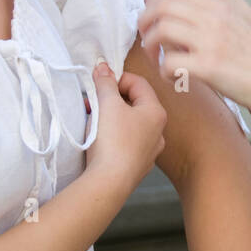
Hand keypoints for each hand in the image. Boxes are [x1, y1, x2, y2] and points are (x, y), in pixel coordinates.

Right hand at [83, 62, 165, 188]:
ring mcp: (150, 150)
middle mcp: (158, 131)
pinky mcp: (138, 165)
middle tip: (92, 102)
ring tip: (93, 120)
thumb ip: (105, 83)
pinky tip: (100, 141)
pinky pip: (127, 143)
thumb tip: (103, 68)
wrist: (110, 183)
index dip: (117, 78)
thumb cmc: (113, 141)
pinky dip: (114, 136)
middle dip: (111, 99)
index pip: (138, 83)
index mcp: (156, 112)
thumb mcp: (107, 105)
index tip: (99, 83)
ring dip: (111, 117)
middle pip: (134, 103)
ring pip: (130, 124)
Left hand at [137, 0, 250, 111]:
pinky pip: (169, 62)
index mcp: (218, 8)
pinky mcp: (208, 67)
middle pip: (162, 5)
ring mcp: (210, 42)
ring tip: (156, 58)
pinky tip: (172, 77)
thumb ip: (208, 16)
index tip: (153, 18)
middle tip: (147, 37)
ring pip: (161, 30)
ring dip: (150, 45)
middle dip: (145, 21)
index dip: (154, 0)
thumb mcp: (233, 25)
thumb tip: (174, 14)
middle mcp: (214, 20)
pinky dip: (163, 71)